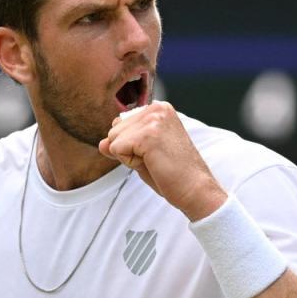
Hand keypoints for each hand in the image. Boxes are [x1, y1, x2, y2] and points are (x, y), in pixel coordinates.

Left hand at [98, 102, 227, 220]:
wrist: (195, 190)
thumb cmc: (173, 174)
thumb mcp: (142, 155)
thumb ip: (122, 145)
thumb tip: (101, 143)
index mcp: (160, 108)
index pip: (121, 123)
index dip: (132, 145)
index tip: (156, 153)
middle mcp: (157, 107)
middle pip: (114, 129)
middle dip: (128, 150)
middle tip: (156, 159)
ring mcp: (153, 119)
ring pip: (113, 139)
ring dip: (129, 156)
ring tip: (155, 161)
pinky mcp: (148, 134)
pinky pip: (116, 149)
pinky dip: (130, 162)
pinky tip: (152, 163)